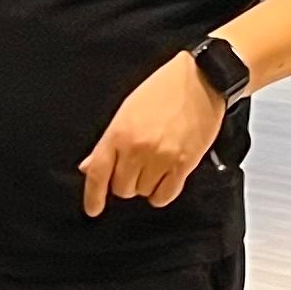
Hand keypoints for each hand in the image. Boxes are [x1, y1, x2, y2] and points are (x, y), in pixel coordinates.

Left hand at [79, 53, 227, 217]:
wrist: (201, 80)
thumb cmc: (163, 90)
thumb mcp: (126, 111)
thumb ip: (107, 143)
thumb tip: (89, 166)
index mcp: (118, 133)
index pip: (98, 173)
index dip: (92, 196)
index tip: (93, 209)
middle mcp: (137, 148)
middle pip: (121, 188)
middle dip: (124, 183)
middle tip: (134, 168)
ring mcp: (161, 157)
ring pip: (143, 192)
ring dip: (145, 185)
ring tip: (154, 166)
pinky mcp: (184, 164)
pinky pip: (166, 195)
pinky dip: (162, 193)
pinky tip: (165, 179)